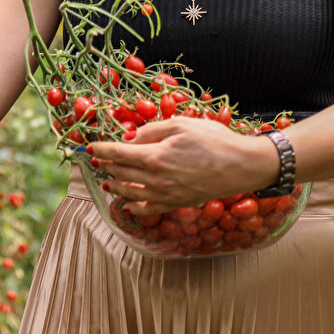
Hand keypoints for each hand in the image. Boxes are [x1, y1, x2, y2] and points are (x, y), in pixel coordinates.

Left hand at [86, 117, 277, 214]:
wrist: (243, 166)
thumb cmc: (214, 140)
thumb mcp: (180, 124)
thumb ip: (150, 131)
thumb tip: (128, 138)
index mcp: (155, 155)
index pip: (118, 154)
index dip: (101, 150)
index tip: (90, 147)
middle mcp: (157, 178)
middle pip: (122, 173)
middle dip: (106, 166)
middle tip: (97, 161)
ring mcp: (167, 194)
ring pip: (131, 193)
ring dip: (115, 186)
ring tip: (107, 181)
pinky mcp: (178, 203)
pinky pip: (150, 209)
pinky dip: (135, 208)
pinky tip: (127, 205)